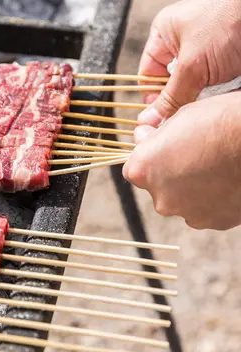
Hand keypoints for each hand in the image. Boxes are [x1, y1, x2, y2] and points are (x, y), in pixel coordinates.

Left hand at [123, 92, 240, 229]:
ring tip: (217, 166)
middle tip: (198, 154)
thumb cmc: (222, 121)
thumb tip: (142, 138)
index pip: (137, 166)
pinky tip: (228, 179)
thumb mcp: (179, 117)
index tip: (170, 144)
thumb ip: (155, 136)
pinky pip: (207, 209)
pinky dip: (214, 197)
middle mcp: (159, 198)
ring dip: (193, 186)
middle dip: (173, 172)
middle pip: (160, 185)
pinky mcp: (214, 222)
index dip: (153, 154)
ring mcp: (187, 213)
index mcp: (142, 171)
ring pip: (183, 199)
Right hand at [137, 0, 240, 125]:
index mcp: (165, 34)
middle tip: (188, 107)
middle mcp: (183, 42)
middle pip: (171, 83)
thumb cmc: (231, 18)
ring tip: (211, 93)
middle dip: (181, 97)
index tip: (160, 116)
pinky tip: (224, 90)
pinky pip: (214, 84)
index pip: (148, 74)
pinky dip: (219, 92)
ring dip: (202, 95)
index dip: (152, 97)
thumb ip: (171, 95)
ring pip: (194, 86)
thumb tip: (152, 118)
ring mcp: (206, 51)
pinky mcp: (225, 60)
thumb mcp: (193, 64)